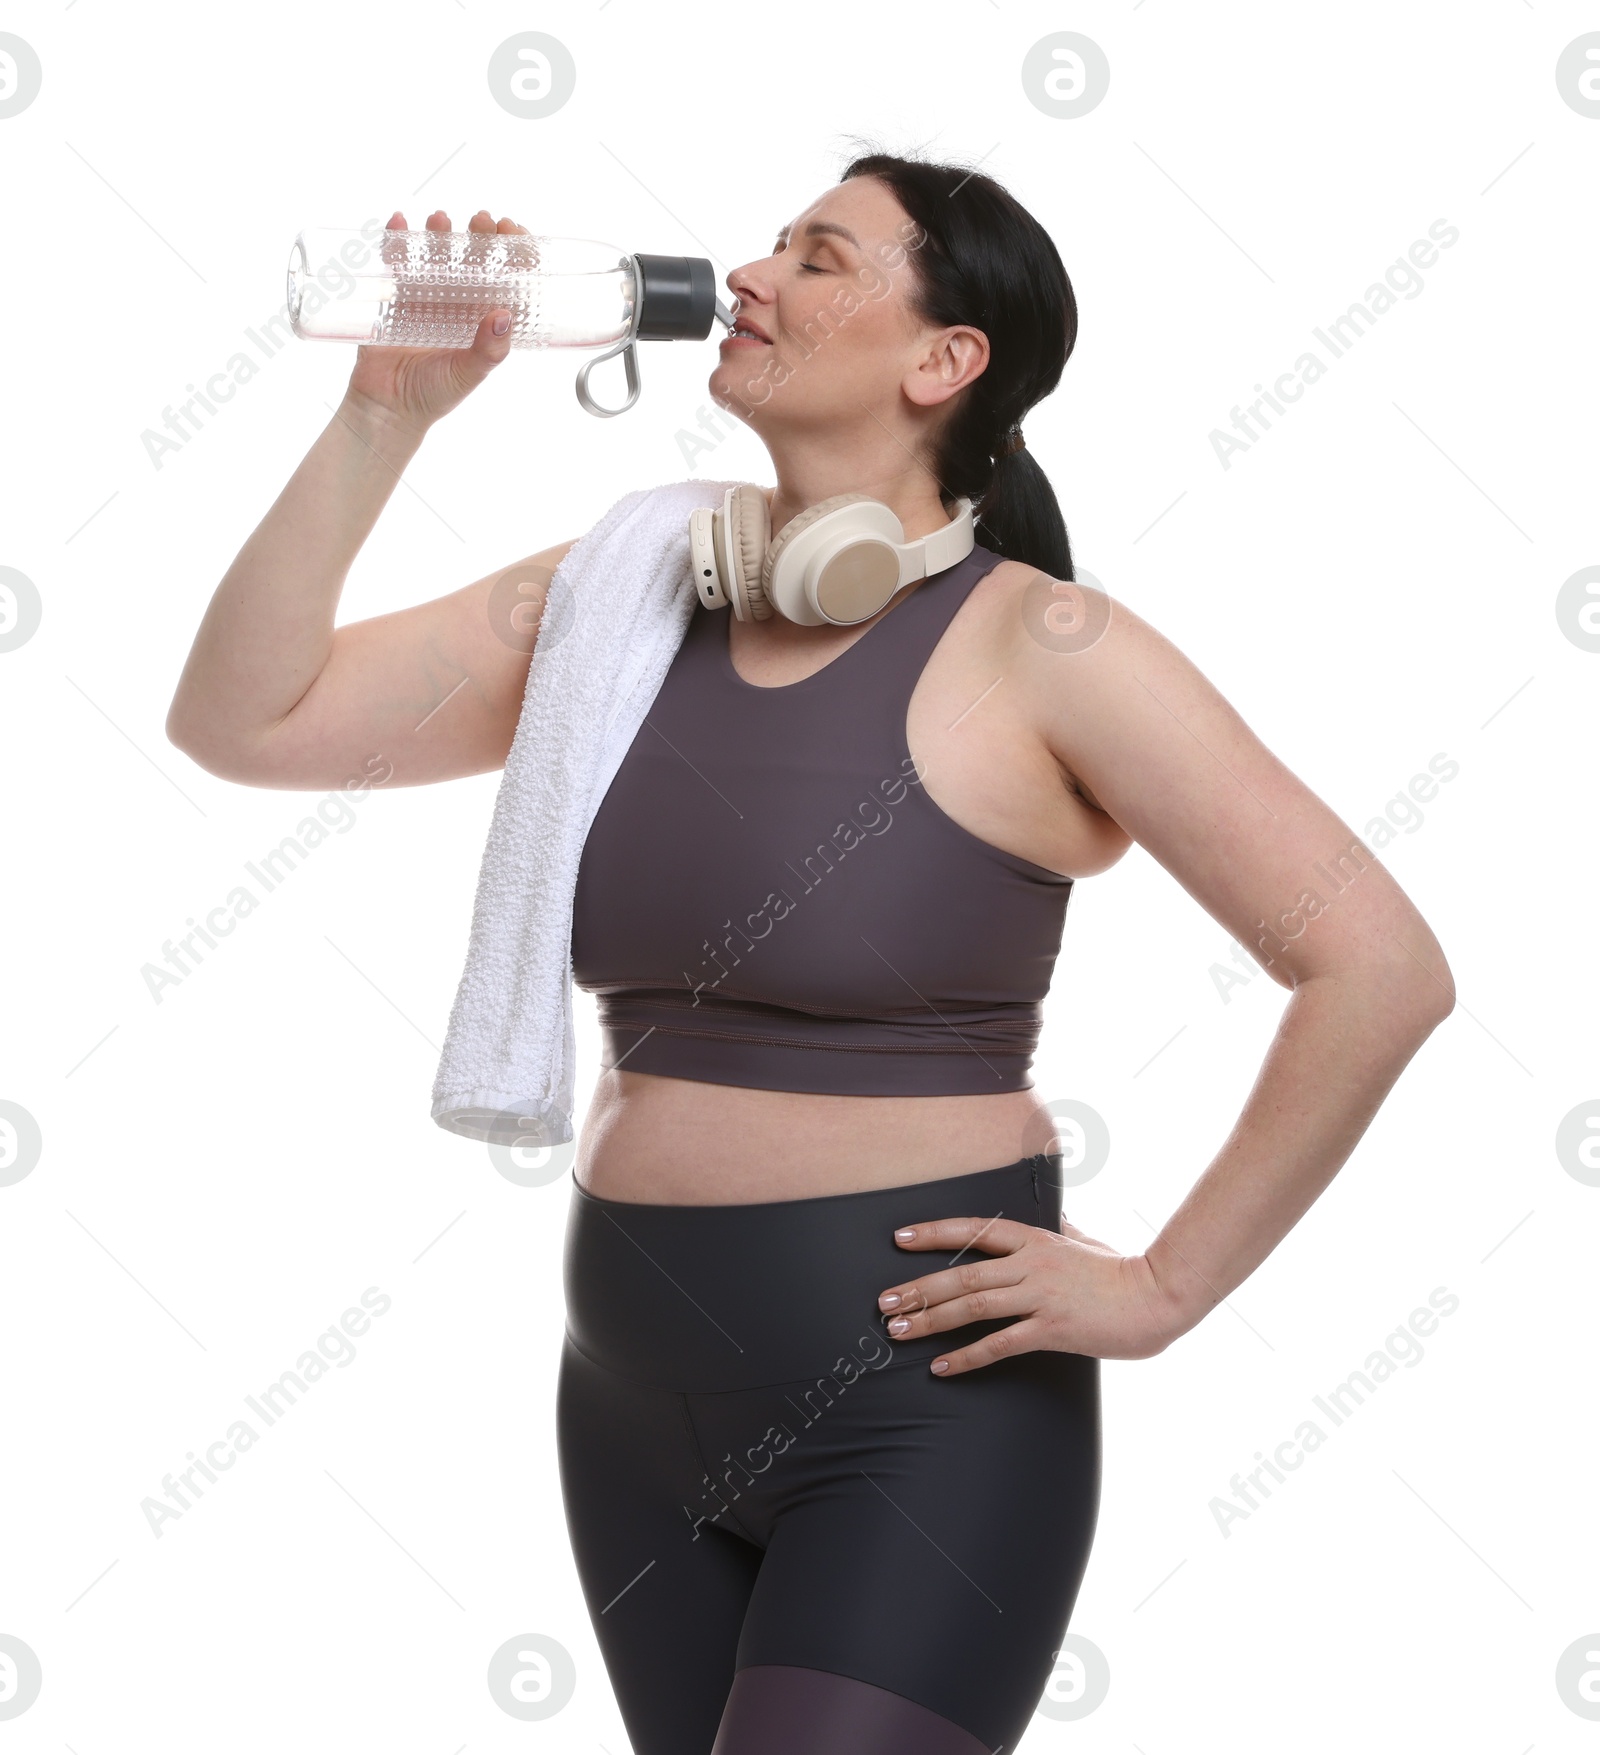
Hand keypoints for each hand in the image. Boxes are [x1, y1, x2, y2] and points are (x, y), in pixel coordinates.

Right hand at [343, 208, 524, 435]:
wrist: (388, 409)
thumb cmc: (434, 395)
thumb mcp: (469, 374)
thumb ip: (489, 350)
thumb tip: (504, 315)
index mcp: (481, 318)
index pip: (504, 277)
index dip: (512, 252)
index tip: (512, 232)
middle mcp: (455, 303)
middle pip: (471, 258)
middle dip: (478, 235)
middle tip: (480, 220)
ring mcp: (423, 297)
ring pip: (434, 254)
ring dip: (438, 232)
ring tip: (441, 220)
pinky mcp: (391, 297)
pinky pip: (394, 262)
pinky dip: (395, 240)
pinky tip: (398, 223)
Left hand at [877, 1212, 1175, 1373]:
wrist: (1157, 1297)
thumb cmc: (1122, 1271)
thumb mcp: (1086, 1241)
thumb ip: (1064, 1230)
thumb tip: (1056, 1216)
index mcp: (1035, 1240)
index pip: (974, 1231)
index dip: (935, 1233)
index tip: (900, 1237)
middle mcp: (1031, 1264)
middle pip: (963, 1273)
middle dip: (919, 1287)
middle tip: (883, 1301)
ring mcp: (1041, 1296)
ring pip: (973, 1306)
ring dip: (932, 1319)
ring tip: (898, 1330)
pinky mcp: (1052, 1329)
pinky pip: (1000, 1344)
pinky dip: (967, 1356)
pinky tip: (942, 1367)